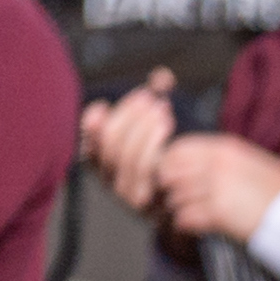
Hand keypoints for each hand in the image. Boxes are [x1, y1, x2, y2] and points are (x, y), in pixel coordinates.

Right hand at [78, 70, 179, 214]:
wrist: (192, 201)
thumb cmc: (171, 158)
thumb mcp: (159, 127)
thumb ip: (157, 103)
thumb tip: (163, 76)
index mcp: (102, 161)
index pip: (87, 142)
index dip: (90, 125)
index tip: (102, 106)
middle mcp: (110, 179)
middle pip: (109, 145)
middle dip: (128, 116)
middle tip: (149, 98)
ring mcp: (128, 194)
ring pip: (127, 158)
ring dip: (144, 129)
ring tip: (164, 110)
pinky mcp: (148, 204)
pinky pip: (146, 175)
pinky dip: (155, 147)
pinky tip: (169, 131)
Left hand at [147, 131, 279, 246]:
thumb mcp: (254, 162)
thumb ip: (223, 161)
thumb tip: (194, 167)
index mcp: (226, 148)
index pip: (178, 149)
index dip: (171, 164)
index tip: (175, 177)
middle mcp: (217, 164)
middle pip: (169, 172)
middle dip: (170, 187)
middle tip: (179, 198)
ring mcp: (216, 188)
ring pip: (174, 197)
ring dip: (179, 208)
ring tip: (194, 214)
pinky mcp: (218, 213)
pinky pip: (184, 218)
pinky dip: (187, 225)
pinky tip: (199, 226)